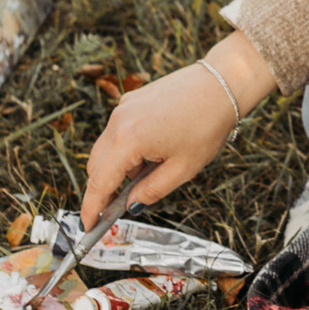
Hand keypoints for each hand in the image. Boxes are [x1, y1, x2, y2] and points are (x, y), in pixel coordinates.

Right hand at [77, 31, 275, 227]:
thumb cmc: (206, 125)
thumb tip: (130, 206)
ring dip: (118, 167)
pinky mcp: (130, 100)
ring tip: (150, 172)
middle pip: (96, 165)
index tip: (87, 225)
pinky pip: (117, 131)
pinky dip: (125, 148)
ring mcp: (123, 107)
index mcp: (128, 139)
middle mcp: (118, 121)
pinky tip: (153, 151)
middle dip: (104, 188)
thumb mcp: (182, 169)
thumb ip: (151, 191)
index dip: (91, 207)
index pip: (99, 182)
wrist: (221, 84)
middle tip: (120, 206)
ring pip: (106, 148)